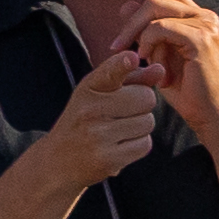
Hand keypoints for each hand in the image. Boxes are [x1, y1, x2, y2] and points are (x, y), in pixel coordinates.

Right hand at [51, 27, 171, 175]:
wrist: (58, 160)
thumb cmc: (84, 120)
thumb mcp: (99, 95)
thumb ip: (131, 79)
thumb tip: (160, 68)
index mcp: (87, 90)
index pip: (109, 73)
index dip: (122, 64)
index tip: (132, 58)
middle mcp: (90, 111)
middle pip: (146, 98)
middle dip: (142, 105)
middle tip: (121, 113)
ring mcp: (98, 136)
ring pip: (148, 122)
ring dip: (140, 127)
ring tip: (117, 131)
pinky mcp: (108, 159)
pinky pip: (145, 144)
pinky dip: (137, 145)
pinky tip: (119, 146)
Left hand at [125, 0, 218, 157]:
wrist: (211, 116)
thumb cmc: (185, 90)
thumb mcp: (158, 55)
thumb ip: (145, 30)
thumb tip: (126, 4)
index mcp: (194, 17)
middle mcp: (203, 15)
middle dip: (129, 20)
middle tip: (115, 45)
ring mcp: (206, 24)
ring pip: (155, 11)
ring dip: (138, 35)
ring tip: (138, 59)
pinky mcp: (202, 38)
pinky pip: (161, 27)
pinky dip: (148, 42)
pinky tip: (148, 60)